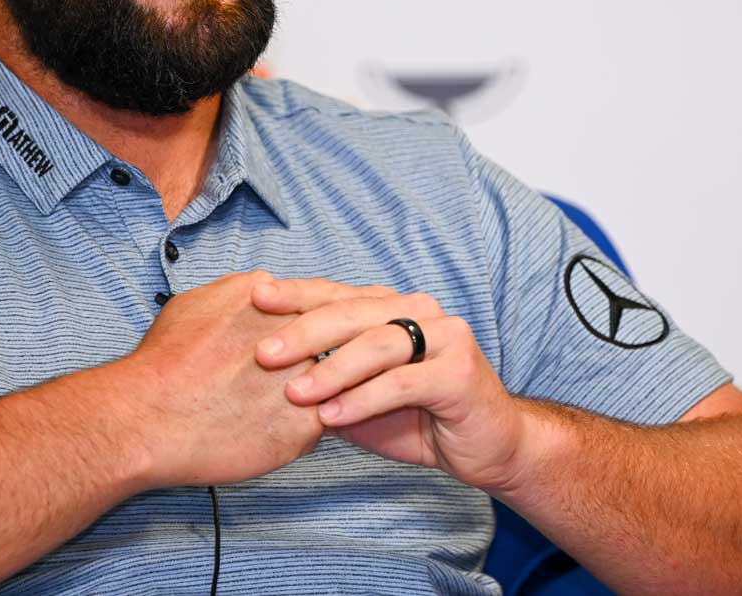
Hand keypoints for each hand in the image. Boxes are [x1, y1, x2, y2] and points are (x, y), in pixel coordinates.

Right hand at [115, 271, 323, 488]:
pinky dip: (291, 432)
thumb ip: (242, 294)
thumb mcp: (197, 303)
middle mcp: (296, 334)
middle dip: (297, 367)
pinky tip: (258, 432)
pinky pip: (314, 426)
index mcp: (273, 301)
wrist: (146, 418)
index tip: (260, 357)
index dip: (286, 339)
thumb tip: (264, 294)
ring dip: (299, 399)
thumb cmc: (163, 363)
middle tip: (254, 386)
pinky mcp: (304, 425)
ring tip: (253, 411)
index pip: (304, 314)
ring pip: (320, 388)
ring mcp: (305, 379)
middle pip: (317, 348)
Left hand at [251, 279, 526, 492]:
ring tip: (295, 393)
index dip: (297, 294)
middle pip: (353, 312)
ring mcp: (445, 337)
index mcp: (393, 308)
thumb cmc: (418, 419)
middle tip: (263, 353)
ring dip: (332, 369)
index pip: (338, 294)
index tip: (255, 296)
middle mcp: (420, 312)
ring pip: (378, 343)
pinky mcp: (460, 372)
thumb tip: (262, 376)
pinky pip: (402, 382)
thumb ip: (324, 382)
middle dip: (304, 331)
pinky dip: (363, 399)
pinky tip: (332, 416)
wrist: (486, 446)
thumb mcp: (358, 400)